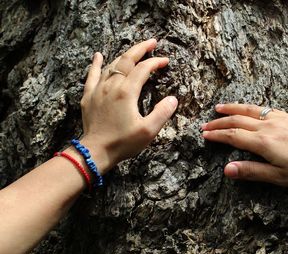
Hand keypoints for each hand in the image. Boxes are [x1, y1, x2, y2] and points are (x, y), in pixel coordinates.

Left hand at [79, 39, 177, 171]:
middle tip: (153, 42)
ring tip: (135, 51)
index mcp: (127, 92)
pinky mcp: (89, 96)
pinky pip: (92, 75)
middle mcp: (112, 86)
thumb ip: (162, 113)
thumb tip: (173, 99)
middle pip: (127, 60)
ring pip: (112, 65)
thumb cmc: (123, 142)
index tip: (165, 61)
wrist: (95, 152)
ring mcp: (98, 89)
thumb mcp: (148, 131)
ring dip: (125, 55)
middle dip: (141, 49)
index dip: (155, 62)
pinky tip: (98, 55)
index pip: (143, 69)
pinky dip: (96, 63)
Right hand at [202, 104, 287, 185]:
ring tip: (219, 107)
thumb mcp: (279, 176)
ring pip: (249, 110)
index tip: (204, 135)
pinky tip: (247, 108)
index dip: (216, 135)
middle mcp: (267, 127)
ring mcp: (278, 119)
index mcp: (263, 142)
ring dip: (232, 108)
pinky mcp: (287, 116)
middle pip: (237, 120)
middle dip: (219, 122)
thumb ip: (251, 171)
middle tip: (205, 124)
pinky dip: (249, 107)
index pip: (232, 136)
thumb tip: (226, 169)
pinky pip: (263, 108)